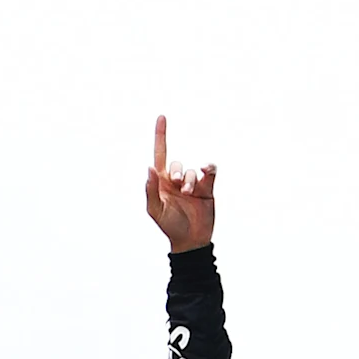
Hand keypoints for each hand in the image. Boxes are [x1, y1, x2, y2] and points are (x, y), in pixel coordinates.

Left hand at [144, 116, 215, 251]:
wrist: (190, 240)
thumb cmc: (170, 226)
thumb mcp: (155, 210)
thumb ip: (151, 190)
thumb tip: (149, 168)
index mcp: (161, 183)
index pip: (160, 154)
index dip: (160, 136)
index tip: (161, 117)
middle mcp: (176, 181)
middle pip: (176, 164)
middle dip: (177, 171)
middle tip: (177, 184)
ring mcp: (193, 184)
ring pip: (193, 170)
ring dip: (191, 180)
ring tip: (189, 194)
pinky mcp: (207, 188)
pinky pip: (209, 171)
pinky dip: (209, 168)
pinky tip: (207, 170)